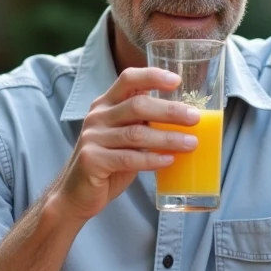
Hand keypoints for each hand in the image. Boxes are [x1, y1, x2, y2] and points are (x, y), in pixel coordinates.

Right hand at [49, 67, 200, 220]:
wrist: (76, 194)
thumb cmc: (108, 163)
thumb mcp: (125, 137)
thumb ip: (144, 125)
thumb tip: (185, 121)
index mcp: (106, 104)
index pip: (128, 79)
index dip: (153, 76)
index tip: (177, 80)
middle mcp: (97, 116)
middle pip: (137, 105)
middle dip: (170, 111)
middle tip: (194, 118)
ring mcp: (92, 137)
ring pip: (136, 134)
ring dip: (168, 138)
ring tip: (191, 143)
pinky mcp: (92, 160)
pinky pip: (129, 158)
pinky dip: (152, 159)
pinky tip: (169, 161)